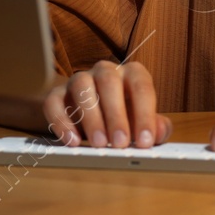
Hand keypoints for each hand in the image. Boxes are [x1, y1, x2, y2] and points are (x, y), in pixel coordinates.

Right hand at [43, 59, 172, 148]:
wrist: (86, 114)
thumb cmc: (121, 116)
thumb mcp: (140, 121)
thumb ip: (155, 126)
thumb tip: (160, 132)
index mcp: (131, 73)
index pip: (141, 86)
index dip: (145, 114)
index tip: (145, 140)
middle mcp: (105, 71)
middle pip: (109, 82)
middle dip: (116, 114)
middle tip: (121, 143)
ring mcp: (79, 79)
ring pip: (82, 86)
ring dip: (91, 116)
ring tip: (98, 143)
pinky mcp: (56, 94)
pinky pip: (54, 102)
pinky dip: (62, 122)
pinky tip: (72, 141)